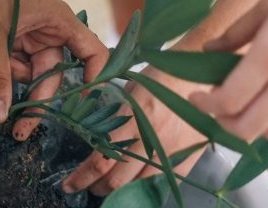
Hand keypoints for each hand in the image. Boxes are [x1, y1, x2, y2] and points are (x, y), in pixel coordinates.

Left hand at [0, 0, 108, 138]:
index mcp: (57, 19)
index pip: (91, 50)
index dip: (94, 77)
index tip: (81, 104)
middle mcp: (46, 29)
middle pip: (54, 72)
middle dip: (40, 99)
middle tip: (22, 129)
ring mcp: (25, 35)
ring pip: (31, 73)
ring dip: (18, 89)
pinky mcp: (5, 39)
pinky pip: (13, 68)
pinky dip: (4, 80)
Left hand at [64, 67, 206, 195]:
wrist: (199, 74)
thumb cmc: (162, 76)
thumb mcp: (131, 90)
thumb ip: (117, 114)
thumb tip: (101, 131)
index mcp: (131, 122)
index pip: (100, 160)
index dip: (82, 177)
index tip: (69, 185)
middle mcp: (148, 142)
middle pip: (116, 180)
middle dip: (97, 187)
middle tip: (88, 187)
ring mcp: (168, 153)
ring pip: (137, 187)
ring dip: (119, 193)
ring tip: (108, 190)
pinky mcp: (185, 158)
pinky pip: (162, 183)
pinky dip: (146, 190)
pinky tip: (136, 190)